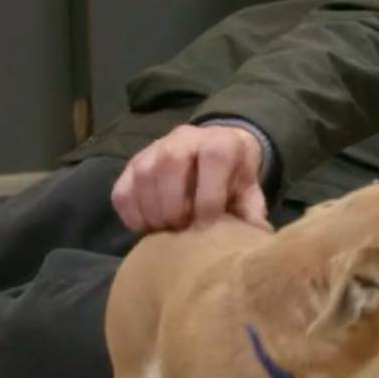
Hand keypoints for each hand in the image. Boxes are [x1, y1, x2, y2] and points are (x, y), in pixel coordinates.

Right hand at [111, 124, 269, 232]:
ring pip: (143, 175)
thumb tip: (257, 238)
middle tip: (181, 228)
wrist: (214, 152)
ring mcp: (154, 149)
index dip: (209, 197)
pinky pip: (122, 189)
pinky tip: (146, 228)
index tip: (208, 224)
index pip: (213, 159)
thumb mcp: (249, 191)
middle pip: (171, 164)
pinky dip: (130, 213)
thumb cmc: (232, 177)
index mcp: (220, 142)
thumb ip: (251, 212)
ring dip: (152, 210)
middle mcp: (184, 139)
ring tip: (165, 230)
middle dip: (175, 204)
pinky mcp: (132, 165)